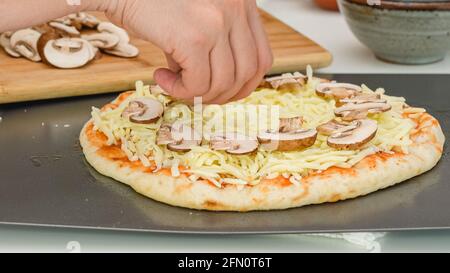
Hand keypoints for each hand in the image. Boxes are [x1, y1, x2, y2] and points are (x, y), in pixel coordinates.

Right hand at [101, 0, 272, 103]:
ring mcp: (217, 22)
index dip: (246, 83)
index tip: (226, 92)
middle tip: (199, 95)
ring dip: (199, 94)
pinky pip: (198, 85)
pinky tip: (162, 78)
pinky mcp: (193, 38)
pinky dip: (180, 91)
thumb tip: (218, 86)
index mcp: (242, 2)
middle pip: (249, 73)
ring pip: (224, 83)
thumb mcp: (198, 17)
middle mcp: (236, 9)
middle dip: (225, 95)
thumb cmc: (153, 1)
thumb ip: (215, 45)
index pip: (263, 56)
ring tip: (176, 84)